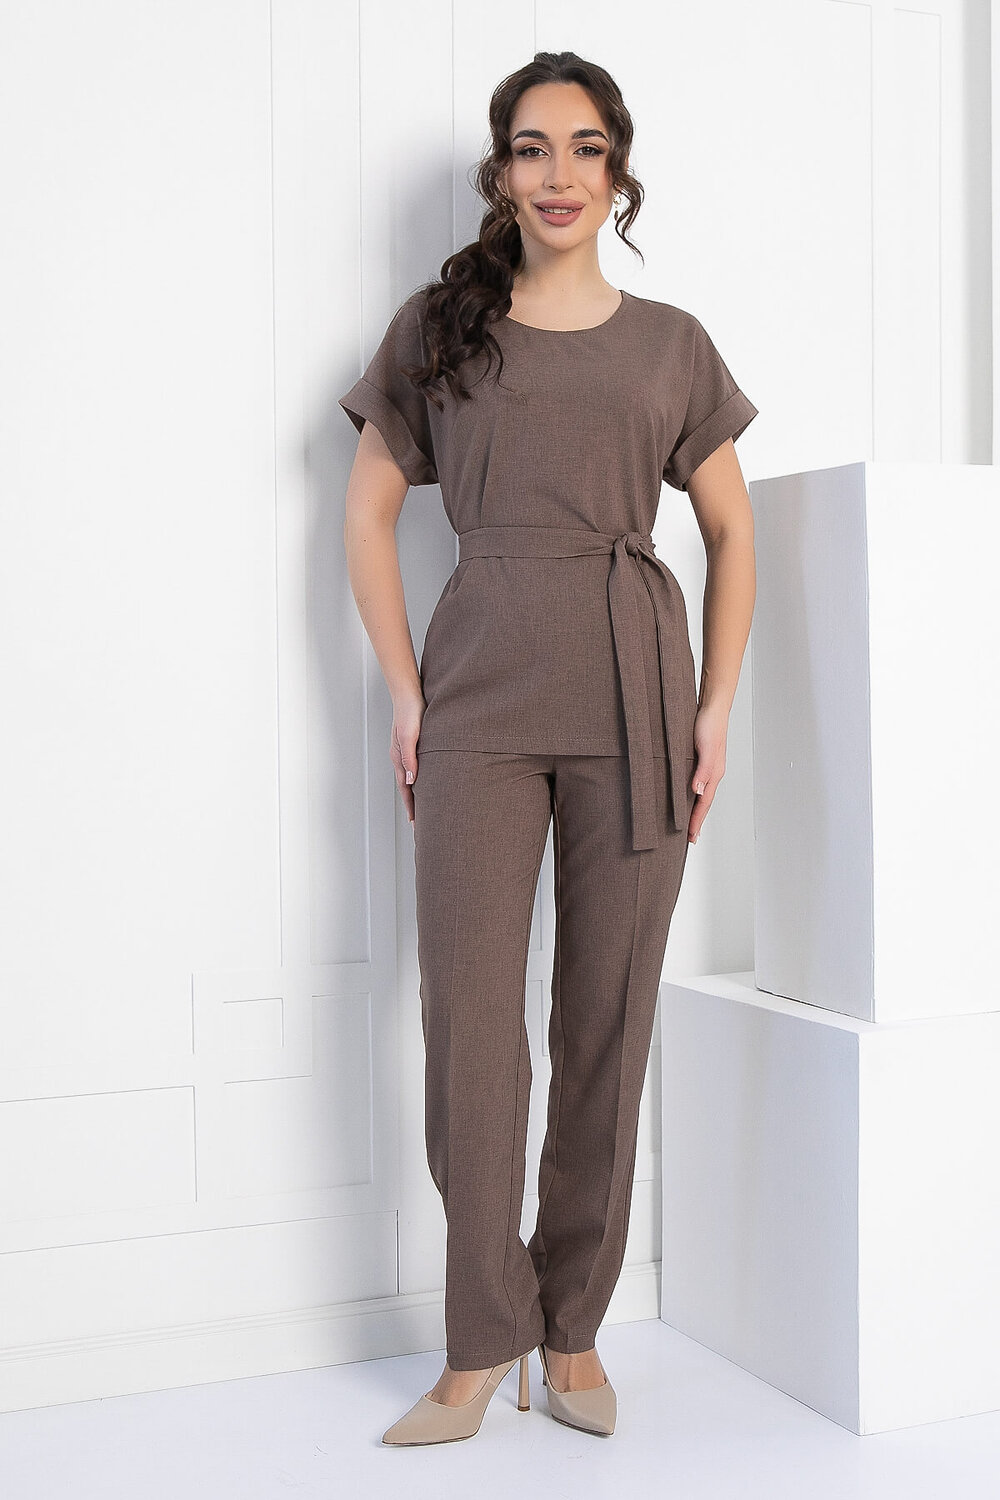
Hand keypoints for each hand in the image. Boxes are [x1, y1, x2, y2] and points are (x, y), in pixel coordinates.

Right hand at [391, 690, 424, 824]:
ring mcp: (408, 752)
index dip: (411, 807)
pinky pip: (417, 768)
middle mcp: (402, 758)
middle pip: (408, 788)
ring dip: (418, 794)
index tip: (415, 824)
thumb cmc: (409, 713)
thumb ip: (409, 759)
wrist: (409, 693)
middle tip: (421, 824)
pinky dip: (422, 780)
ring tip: (426, 808)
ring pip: (413, 779)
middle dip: (414, 806)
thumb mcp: (409, 736)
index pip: (406, 789)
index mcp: (399, 759)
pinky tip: (428, 782)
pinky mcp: (415, 745)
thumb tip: (411, 781)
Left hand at [688, 702, 727, 843]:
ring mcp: (708, 766)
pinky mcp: (701, 759)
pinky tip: (687, 795)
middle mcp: (712, 773)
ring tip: (689, 822)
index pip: (704, 803)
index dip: (697, 820)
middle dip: (698, 820)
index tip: (691, 837)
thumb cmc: (709, 724)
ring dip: (695, 809)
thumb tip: (697, 792)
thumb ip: (702, 770)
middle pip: (704, 802)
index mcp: (714, 773)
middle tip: (691, 838)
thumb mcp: (705, 748)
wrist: (712, 706)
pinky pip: (698, 782)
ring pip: (701, 793)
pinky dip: (693, 794)